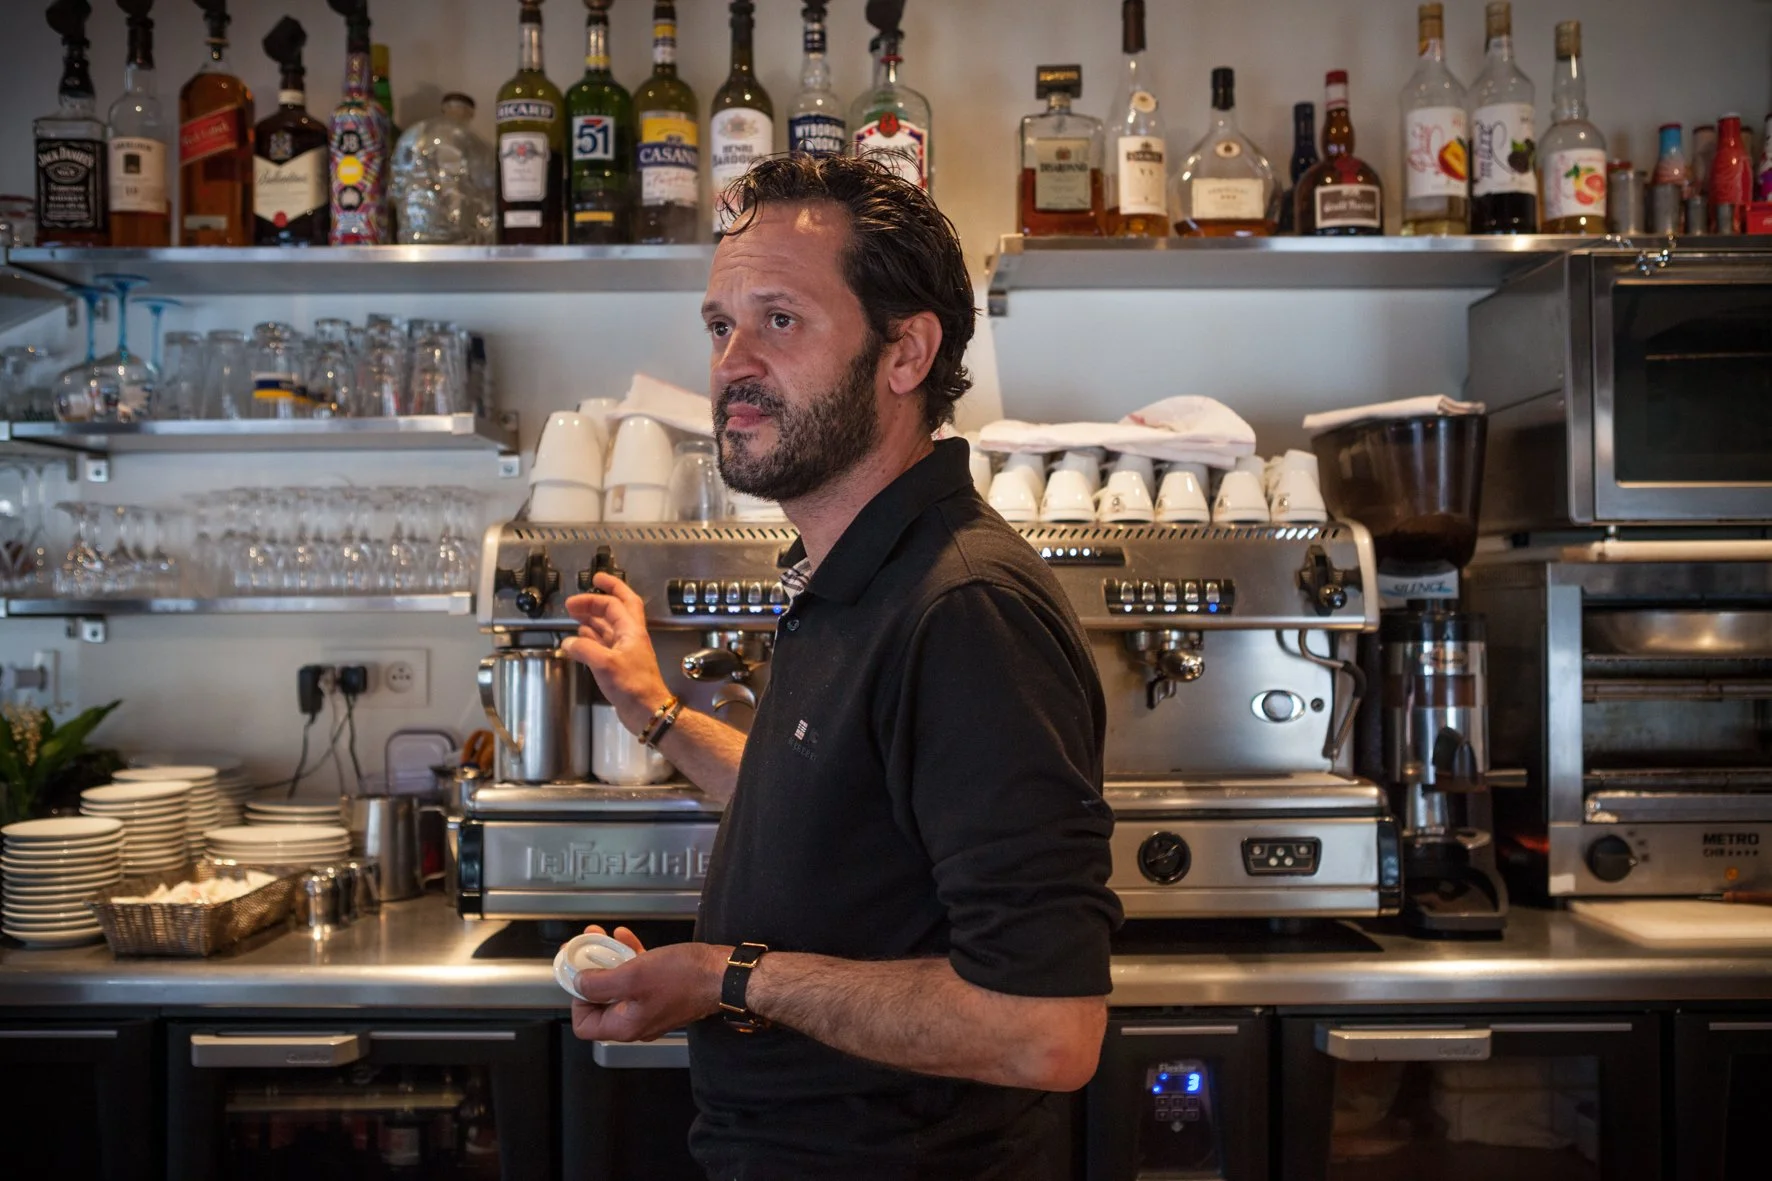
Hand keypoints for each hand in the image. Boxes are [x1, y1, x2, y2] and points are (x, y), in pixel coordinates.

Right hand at [561, 574, 672, 732]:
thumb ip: (584, 648)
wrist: (647, 711)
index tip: (592, 580)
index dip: (605, 590)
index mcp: (632, 631)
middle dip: (596, 603)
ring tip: (574, 616)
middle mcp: (630, 637)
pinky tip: (579, 639)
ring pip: (608, 628)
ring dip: (592, 620)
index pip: (618, 602)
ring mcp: (625, 651)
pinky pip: (603, 645)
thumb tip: (568, 642)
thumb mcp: (605, 663)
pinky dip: (590, 639)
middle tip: (575, 603)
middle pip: (614, 612)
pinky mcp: (619, 665)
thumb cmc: (632, 685)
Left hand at [569, 927, 729, 1043]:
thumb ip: (600, 984)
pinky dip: (629, 959)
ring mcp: (649, 1008)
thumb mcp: (633, 976)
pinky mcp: (662, 993)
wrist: (723, 975)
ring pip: (619, 987)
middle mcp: (635, 1022)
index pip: (584, 1025)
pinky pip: (637, 979)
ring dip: (609, 961)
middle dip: (592, 972)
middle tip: (587, 949)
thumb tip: (579, 984)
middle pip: (600, 1003)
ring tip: (604, 937)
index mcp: (625, 1025)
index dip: (577, 999)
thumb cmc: (682, 977)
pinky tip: (626, 938)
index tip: (581, 974)